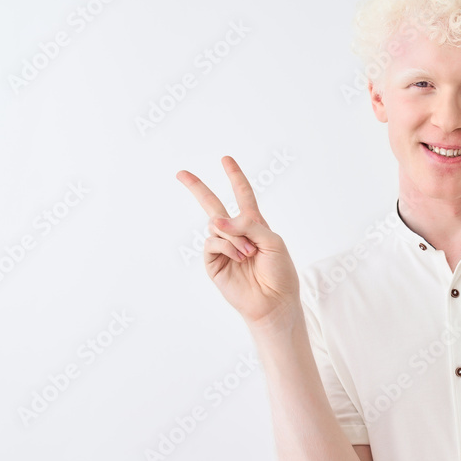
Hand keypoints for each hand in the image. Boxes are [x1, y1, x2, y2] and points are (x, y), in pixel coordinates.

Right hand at [176, 156, 298, 326]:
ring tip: (250, 253)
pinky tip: (240, 257)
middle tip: (181, 173)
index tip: (226, 159)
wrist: (274, 300)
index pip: (243, 195)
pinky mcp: (213, 262)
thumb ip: (249, 224)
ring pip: (216, 225)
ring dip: (235, 236)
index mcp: (254, 225)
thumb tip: (218, 220)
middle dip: (197, 188)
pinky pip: (212, 242)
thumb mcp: (272, 241)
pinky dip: (227, 246)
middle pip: (213, 204)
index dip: (235, 177)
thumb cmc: (279, 272)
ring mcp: (222, 247)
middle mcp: (235, 233)